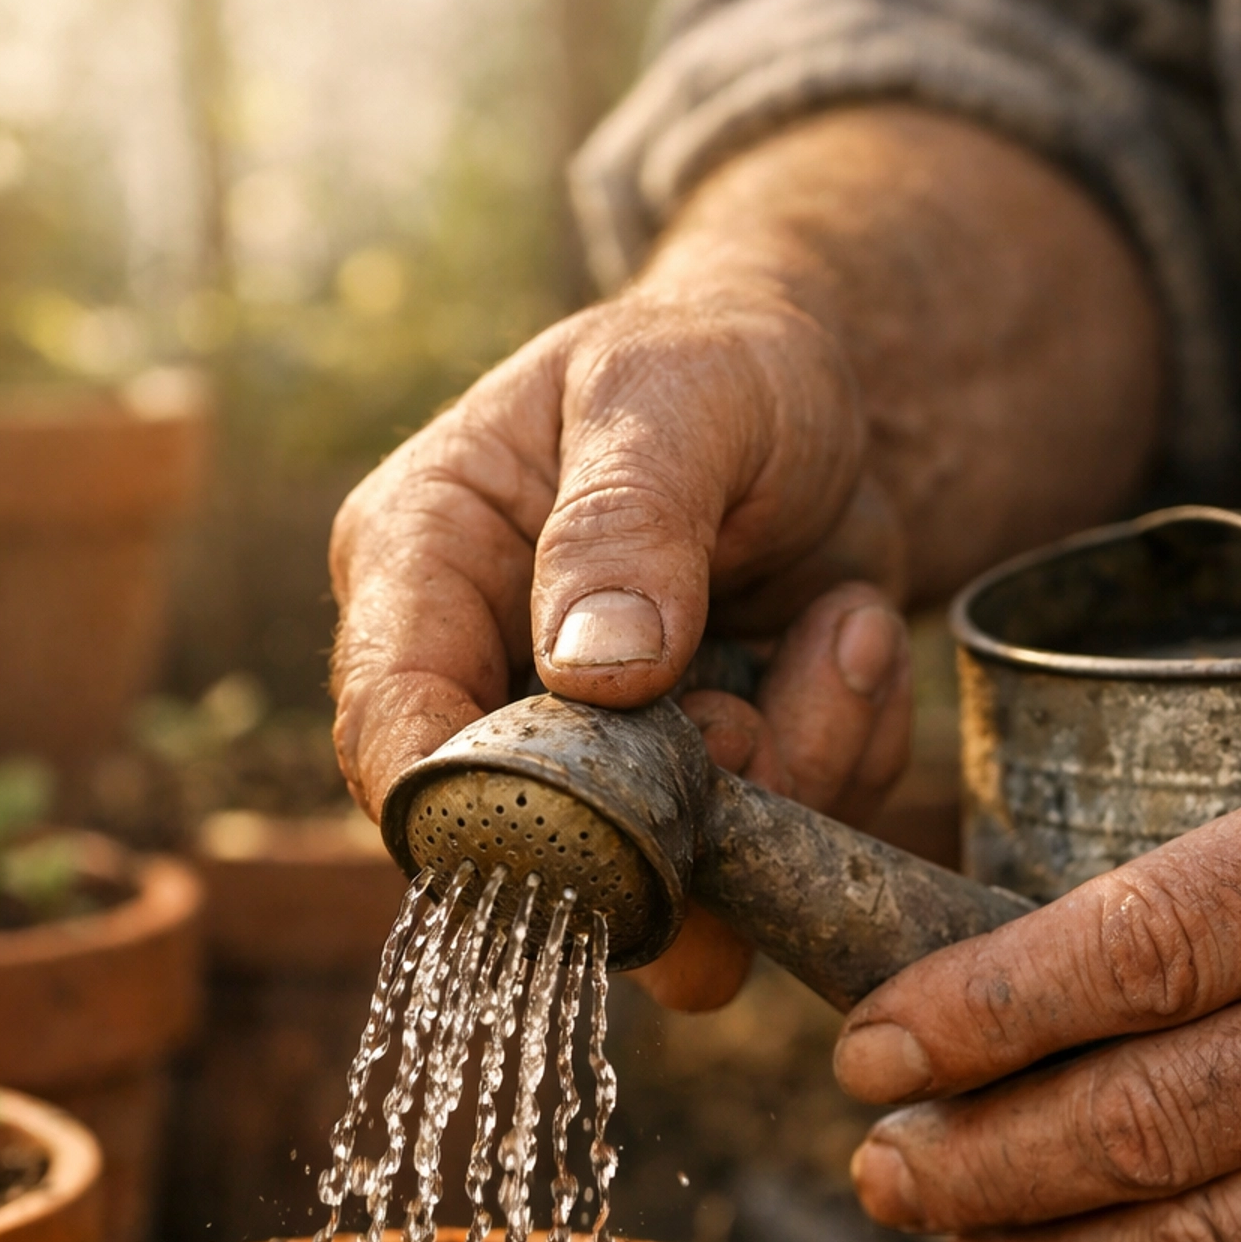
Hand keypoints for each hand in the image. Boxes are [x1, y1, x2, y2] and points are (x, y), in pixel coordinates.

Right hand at [331, 105, 1164, 1013]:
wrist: (837, 402)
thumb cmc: (722, 369)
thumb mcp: (674, 398)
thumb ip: (626, 521)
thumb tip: (591, 671)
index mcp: (422, 563)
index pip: (390, 724)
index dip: (471, 806)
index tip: (597, 822)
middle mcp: (488, 680)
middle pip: (536, 837)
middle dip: (682, 800)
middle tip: (761, 702)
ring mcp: (597, 755)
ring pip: (676, 872)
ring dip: (798, 766)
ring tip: (841, 625)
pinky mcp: (695, 796)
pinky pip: (773, 852)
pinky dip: (846, 760)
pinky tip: (850, 641)